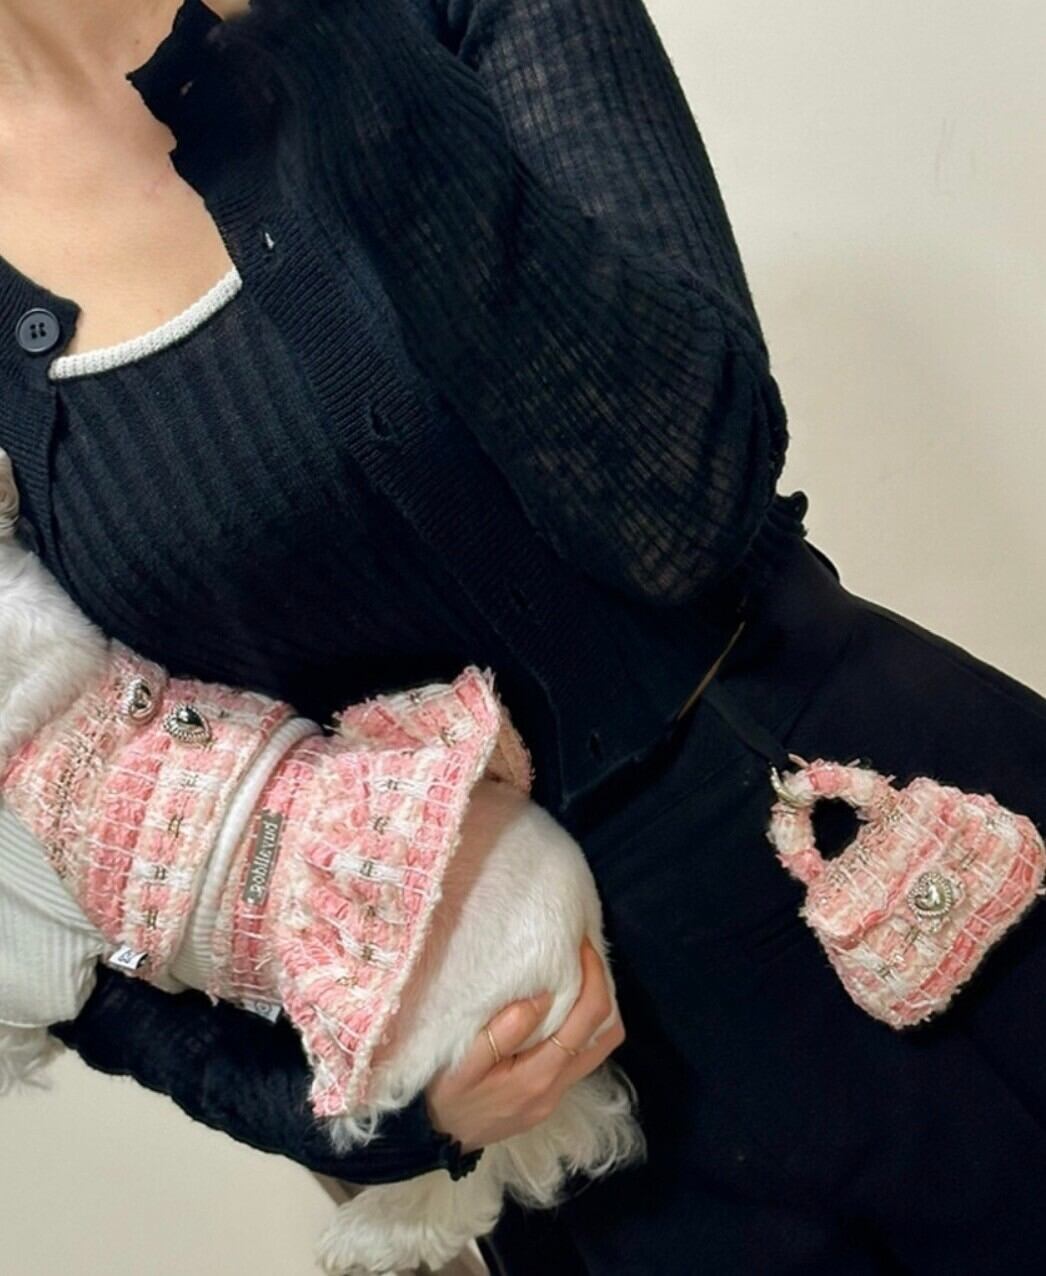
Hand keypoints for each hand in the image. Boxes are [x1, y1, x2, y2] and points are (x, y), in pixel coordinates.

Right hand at [423, 936, 624, 1153]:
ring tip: (576, 976)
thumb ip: (503, 1031)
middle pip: (607, 1034)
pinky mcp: (551, 1097)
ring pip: (600, 1047)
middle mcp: (557, 1087)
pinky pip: (583, 1056)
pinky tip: (561, 1007)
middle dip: (603, 987)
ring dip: (598, 1009)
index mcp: (539, 1075)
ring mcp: (557, 1095)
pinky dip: (583, 1027)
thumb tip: (542, 997)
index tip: (581, 945)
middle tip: (583, 954)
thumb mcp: (463, 1064)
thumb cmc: (447, 1097)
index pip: (588, 1020)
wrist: (439, 1142)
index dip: (594, 977)